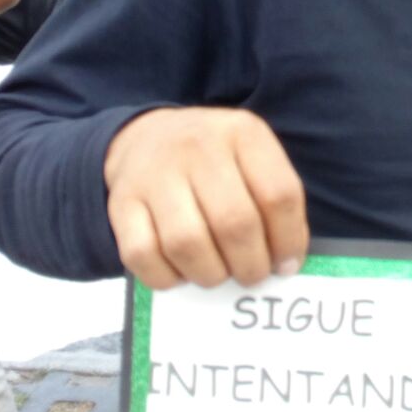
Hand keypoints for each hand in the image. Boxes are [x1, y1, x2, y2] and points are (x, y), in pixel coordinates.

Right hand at [104, 107, 308, 289]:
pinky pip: (142, 255)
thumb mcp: (252, 157)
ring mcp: (155, 172)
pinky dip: (168, 277)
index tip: (287, 264)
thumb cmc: (214, 160)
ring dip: (211, 274)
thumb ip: (275, 201)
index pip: (279, 194)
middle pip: (235, 223)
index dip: (289, 239)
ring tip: (220, 274)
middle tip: (253, 276)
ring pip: (187, 243)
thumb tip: (286, 263)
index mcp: (243, 133)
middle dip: (251, 265)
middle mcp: (198, 146)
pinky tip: (183, 272)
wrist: (146, 137)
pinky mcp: (121, 202)